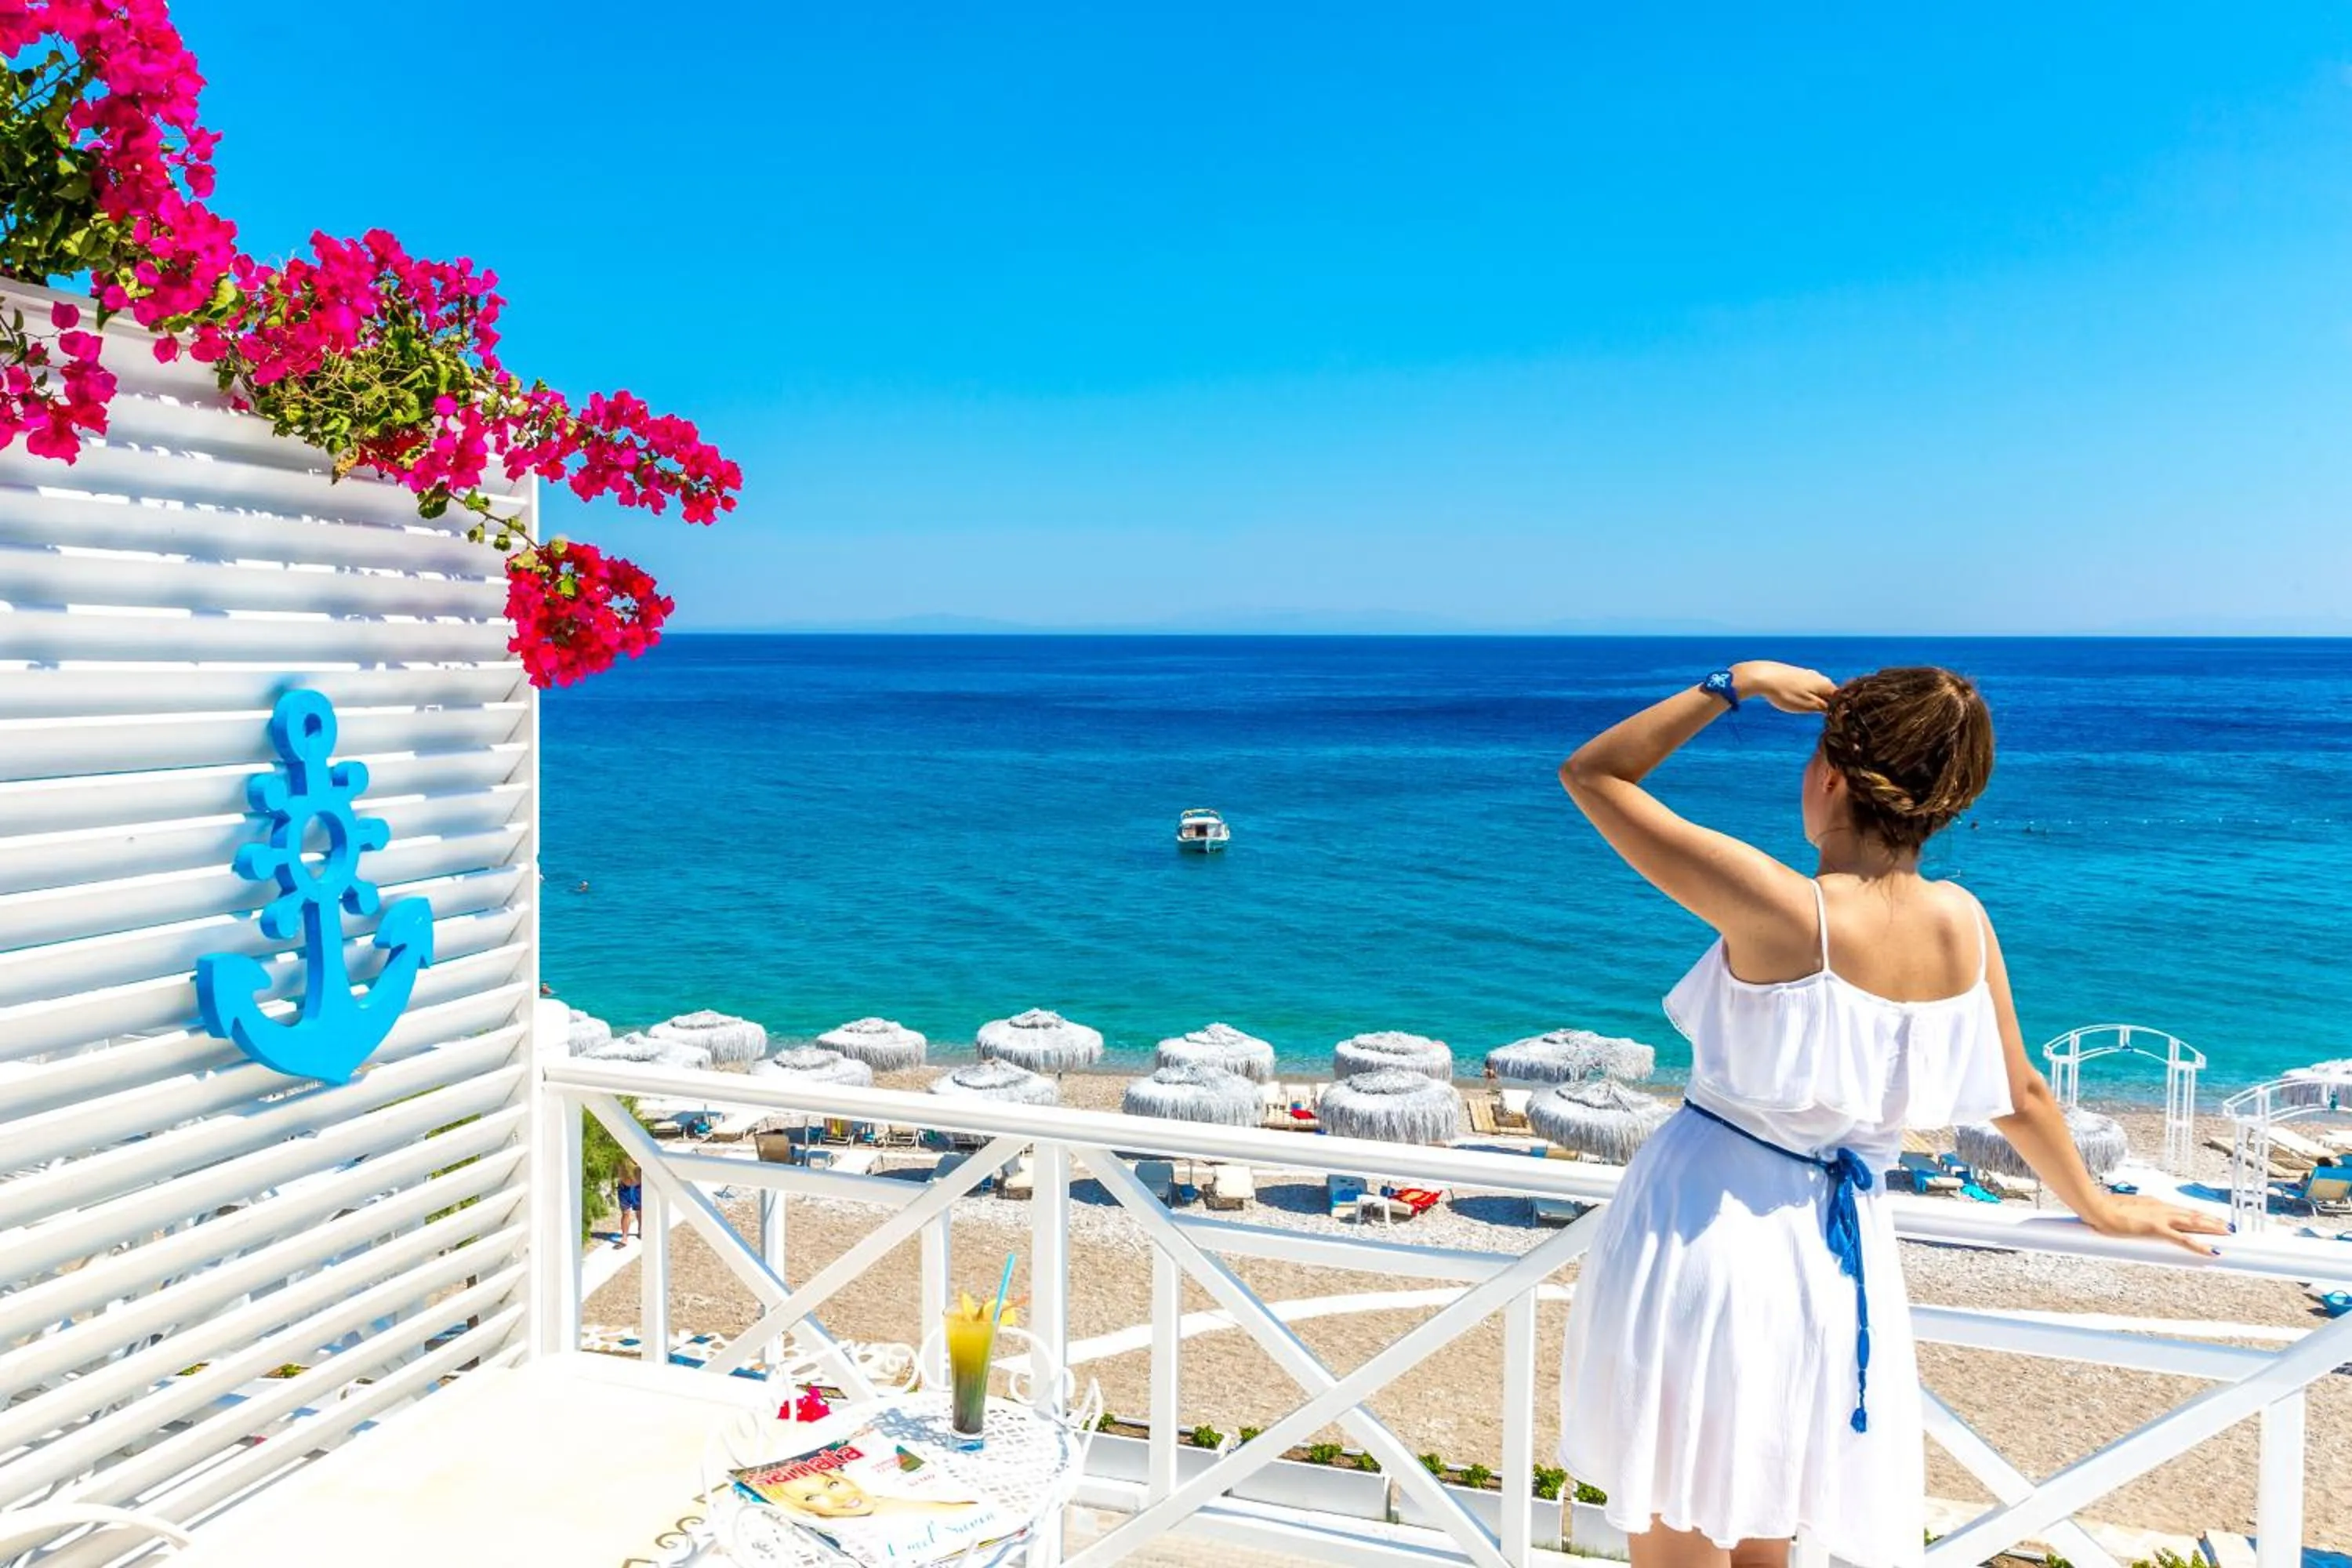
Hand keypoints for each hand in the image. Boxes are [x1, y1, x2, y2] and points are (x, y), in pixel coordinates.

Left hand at [1730, 661, 1835, 713]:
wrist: (1762, 676)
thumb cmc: (1785, 693)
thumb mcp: (1808, 706)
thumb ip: (1824, 708)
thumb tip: (1838, 710)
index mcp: (1826, 684)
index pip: (1840, 699)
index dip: (1837, 710)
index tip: (1830, 719)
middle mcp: (1819, 676)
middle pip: (1828, 694)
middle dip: (1824, 705)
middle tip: (1813, 715)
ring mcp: (1807, 674)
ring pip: (1816, 691)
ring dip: (1812, 700)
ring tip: (1799, 706)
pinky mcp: (1795, 674)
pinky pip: (1805, 687)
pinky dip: (1802, 695)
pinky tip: (1792, 698)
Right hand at [2083, 1193, 2227, 1256]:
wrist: (2097, 1207)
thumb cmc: (2104, 1207)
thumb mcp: (2123, 1210)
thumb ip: (2133, 1215)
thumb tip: (2133, 1219)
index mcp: (2154, 1204)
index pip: (2182, 1210)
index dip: (2198, 1215)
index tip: (2209, 1218)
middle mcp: (2161, 1208)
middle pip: (2192, 1215)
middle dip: (2211, 1220)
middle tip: (2228, 1225)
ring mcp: (2160, 1217)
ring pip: (2193, 1223)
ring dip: (2212, 1228)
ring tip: (2227, 1233)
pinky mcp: (2156, 1228)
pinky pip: (2182, 1239)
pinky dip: (2198, 1245)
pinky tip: (2211, 1250)